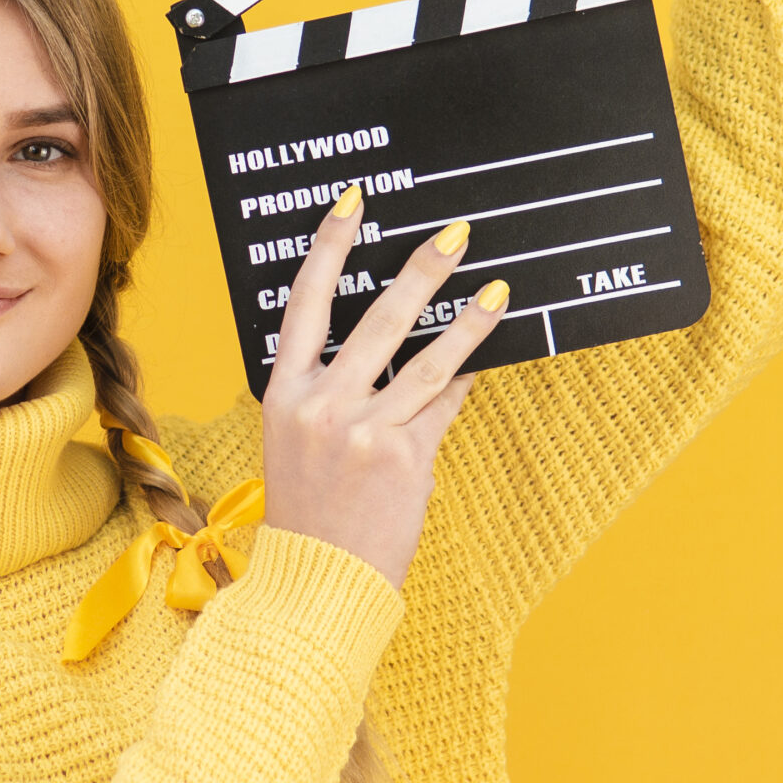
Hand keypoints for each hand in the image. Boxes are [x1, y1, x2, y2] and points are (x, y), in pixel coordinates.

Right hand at [258, 188, 506, 587]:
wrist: (317, 580)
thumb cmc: (311, 510)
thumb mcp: (299, 441)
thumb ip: (332, 390)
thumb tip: (394, 343)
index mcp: (284, 392)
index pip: (304, 302)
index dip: (330, 247)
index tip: (355, 202)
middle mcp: (320, 404)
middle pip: (377, 319)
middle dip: (421, 271)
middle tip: (455, 234)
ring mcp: (363, 430)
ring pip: (426, 359)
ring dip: (467, 320)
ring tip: (498, 289)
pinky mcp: (404, 456)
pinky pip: (444, 404)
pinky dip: (468, 376)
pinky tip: (490, 350)